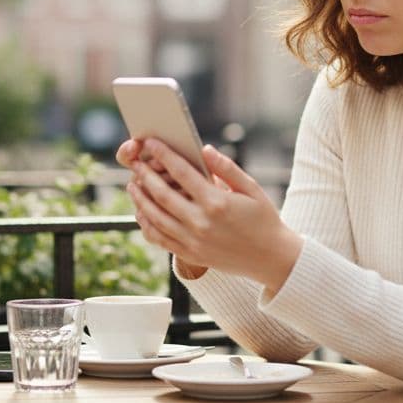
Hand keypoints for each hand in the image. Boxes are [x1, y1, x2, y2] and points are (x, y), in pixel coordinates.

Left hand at [122, 138, 302, 291]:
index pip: (182, 172)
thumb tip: (204, 149)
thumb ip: (227, 168)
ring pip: (156, 217)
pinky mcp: (191, 255)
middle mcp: (201, 222)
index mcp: (216, 202)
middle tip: (134, 162)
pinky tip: (141, 213)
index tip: (152, 143)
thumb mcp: (251, 189)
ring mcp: (193, 241)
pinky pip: (160, 239)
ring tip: (132, 185)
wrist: (270, 258)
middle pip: (162, 194)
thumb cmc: (263, 219)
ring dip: (140, 199)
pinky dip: (146, 225)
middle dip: (145, 175)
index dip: (164, 155)